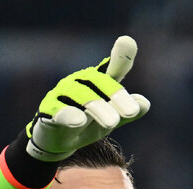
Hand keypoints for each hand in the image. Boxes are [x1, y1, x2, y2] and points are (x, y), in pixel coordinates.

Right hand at [26, 35, 149, 161]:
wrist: (56, 142)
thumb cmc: (86, 126)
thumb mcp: (110, 120)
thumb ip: (126, 113)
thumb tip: (144, 104)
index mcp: (97, 83)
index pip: (111, 70)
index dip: (120, 56)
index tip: (127, 42)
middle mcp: (80, 82)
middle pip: (98, 83)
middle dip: (115, 96)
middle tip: (131, 113)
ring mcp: (62, 94)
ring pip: (81, 96)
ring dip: (98, 107)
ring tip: (113, 122)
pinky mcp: (49, 111)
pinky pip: (58, 111)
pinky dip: (68, 115)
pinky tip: (79, 121)